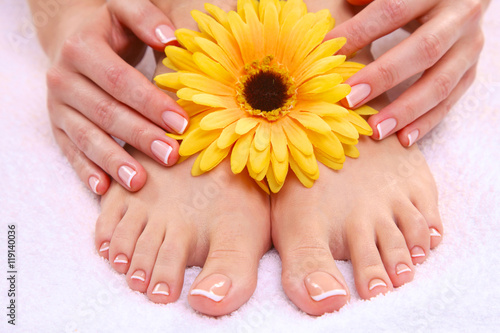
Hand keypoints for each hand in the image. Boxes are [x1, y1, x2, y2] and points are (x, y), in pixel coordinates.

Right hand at [45, 3, 186, 194]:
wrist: (73, 39)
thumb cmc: (111, 29)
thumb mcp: (126, 11)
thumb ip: (146, 17)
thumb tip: (171, 38)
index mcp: (81, 48)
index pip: (120, 81)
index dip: (150, 103)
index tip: (180, 122)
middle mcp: (63, 78)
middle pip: (105, 112)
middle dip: (139, 136)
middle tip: (170, 156)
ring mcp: (58, 106)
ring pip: (86, 137)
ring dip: (113, 161)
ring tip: (139, 182)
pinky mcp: (57, 126)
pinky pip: (70, 151)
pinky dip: (85, 171)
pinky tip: (104, 188)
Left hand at [329, 0, 489, 145]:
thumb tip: (338, 13)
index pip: (392, 10)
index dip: (360, 32)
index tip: (327, 54)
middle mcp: (460, 16)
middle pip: (423, 49)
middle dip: (384, 77)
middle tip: (351, 100)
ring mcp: (470, 46)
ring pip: (441, 82)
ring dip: (406, 110)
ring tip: (376, 130)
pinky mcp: (471, 70)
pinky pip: (450, 100)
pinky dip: (426, 122)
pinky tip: (404, 138)